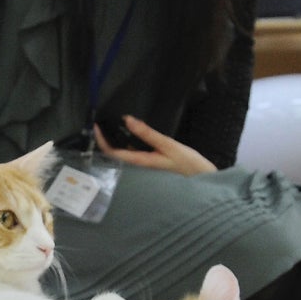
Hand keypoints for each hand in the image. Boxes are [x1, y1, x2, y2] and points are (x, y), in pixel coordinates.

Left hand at [94, 116, 217, 175]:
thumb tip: (128, 121)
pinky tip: (130, 132)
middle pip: (115, 155)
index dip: (102, 141)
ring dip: (117, 141)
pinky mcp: (151, 164)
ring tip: (112, 124)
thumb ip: (148, 134)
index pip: (113, 154)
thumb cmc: (188, 164)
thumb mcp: (169, 145)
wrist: (204, 179)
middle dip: (106, 140)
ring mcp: (144, 167)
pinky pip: (134, 154)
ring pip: (124, 154)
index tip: (96, 126)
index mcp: (140, 163)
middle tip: (101, 122)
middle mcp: (139, 167)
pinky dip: (128, 143)